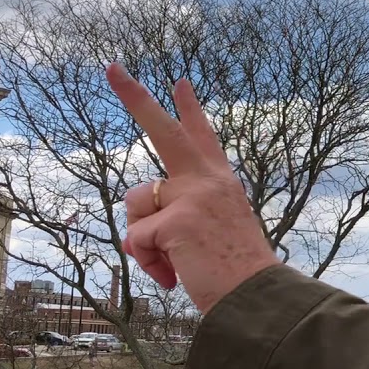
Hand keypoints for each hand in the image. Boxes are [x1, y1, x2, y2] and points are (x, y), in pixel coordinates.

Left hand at [106, 64, 279, 311]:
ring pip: (136, 204)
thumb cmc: (233, 273)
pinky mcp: (175, 220)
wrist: (255, 299)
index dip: (190, 109)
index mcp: (220, 183)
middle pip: (165, 131)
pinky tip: (175, 276)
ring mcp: (192, 196)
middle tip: (114, 69)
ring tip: (174, 263)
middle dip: (136, 97)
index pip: (202, 137)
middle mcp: (208, 181)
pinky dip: (148, 263)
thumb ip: (173, 221)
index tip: (179, 82)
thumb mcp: (206, 235)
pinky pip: (136, 240)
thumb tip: (131, 237)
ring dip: (143, 239)